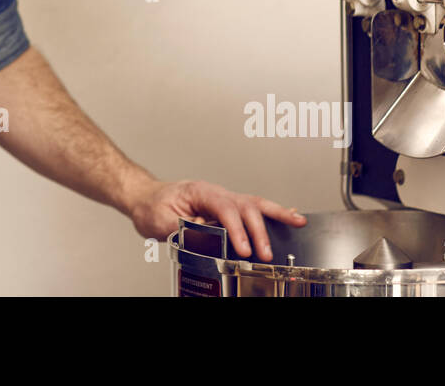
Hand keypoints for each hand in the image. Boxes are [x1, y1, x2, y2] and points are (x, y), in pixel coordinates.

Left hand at [128, 177, 306, 261]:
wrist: (146, 197)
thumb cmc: (152, 205)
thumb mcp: (161, 220)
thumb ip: (183, 226)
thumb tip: (204, 232)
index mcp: (199, 191)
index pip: (224, 209)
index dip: (236, 229)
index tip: (243, 248)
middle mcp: (215, 192)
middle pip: (244, 206)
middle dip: (258, 230)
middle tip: (265, 253)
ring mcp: (223, 198)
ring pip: (254, 203)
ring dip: (276, 214)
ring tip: (297, 222)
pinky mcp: (226, 208)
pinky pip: (252, 208)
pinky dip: (272, 212)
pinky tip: (289, 216)